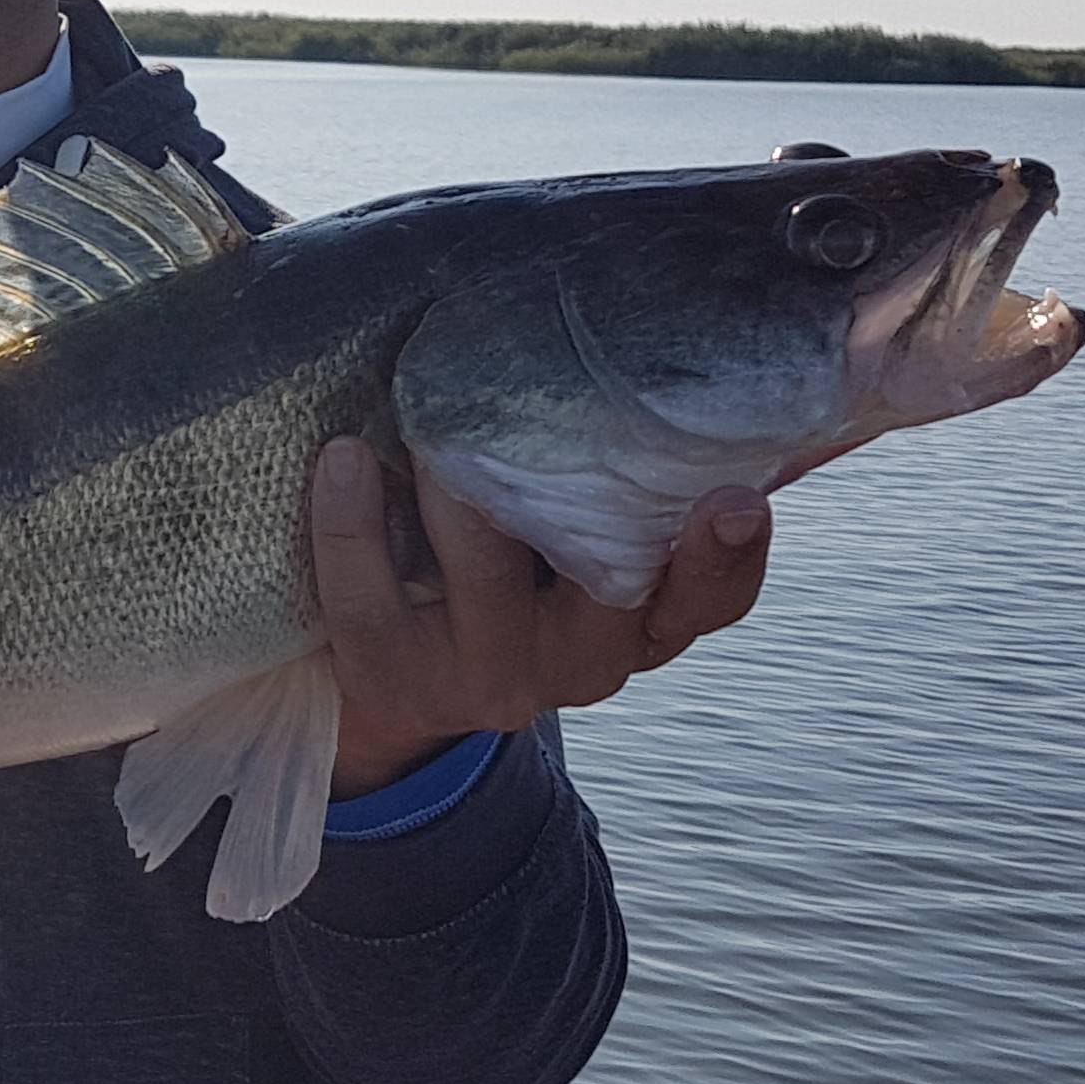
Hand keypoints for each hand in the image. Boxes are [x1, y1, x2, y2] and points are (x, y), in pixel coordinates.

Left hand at [309, 439, 772, 796]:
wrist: (401, 695)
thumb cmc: (511, 579)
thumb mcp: (585, 554)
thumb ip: (645, 487)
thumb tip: (739, 388)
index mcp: (642, 624)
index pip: (710, 602)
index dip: (728, 557)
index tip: (738, 499)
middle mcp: (579, 662)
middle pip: (607, 591)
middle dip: (590, 501)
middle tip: (576, 419)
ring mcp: (487, 673)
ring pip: (485, 574)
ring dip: (459, 486)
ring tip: (429, 412)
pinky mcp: (395, 675)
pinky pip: (371, 598)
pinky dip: (351, 521)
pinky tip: (345, 456)